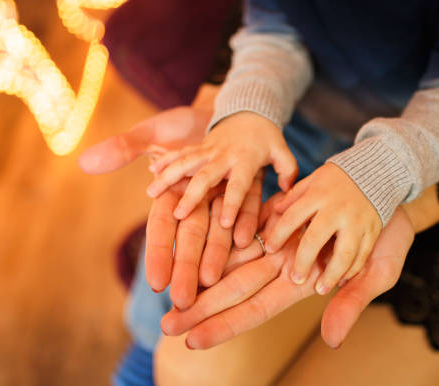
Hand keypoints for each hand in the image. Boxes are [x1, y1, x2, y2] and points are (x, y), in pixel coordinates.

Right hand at [78, 106, 262, 305]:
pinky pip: (250, 207)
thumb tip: (85, 163)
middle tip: (184, 302)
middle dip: (186, 268)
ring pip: (219, 230)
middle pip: (189, 238)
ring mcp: (223, 198)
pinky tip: (252, 245)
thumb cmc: (182, 125)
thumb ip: (125, 148)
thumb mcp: (154, 133)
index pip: (161, 229)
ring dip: (218, 257)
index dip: (158, 254)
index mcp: (171, 194)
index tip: (157, 284)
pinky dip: (250, 225)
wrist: (221, 110)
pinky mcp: (248, 188)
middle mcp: (196, 202)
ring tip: (214, 283)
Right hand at [145, 111, 297, 246]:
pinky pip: (180, 152)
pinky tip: (150, 170)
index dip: (232, 203)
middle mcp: (224, 156)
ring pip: (185, 162)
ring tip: (151, 192)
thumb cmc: (267, 138)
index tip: (224, 223)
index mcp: (246, 161)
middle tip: (179, 215)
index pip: (238, 185)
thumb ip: (287, 170)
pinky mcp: (198, 145)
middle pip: (205, 176)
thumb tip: (288, 191)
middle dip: (191, 195)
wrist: (249, 109)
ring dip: (168, 176)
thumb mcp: (282, 151)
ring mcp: (208, 149)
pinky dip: (165, 158)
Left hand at [160, 208, 413, 348]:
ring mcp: (279, 240)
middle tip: (165, 326)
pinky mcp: (277, 215)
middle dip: (201, 308)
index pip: (257, 309)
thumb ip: (351, 302)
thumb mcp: (377, 270)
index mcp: (304, 284)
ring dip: (201, 276)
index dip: (224, 326)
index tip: (191, 342)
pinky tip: (190, 244)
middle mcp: (285, 265)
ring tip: (168, 291)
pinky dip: (219, 237)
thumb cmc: (391, 235)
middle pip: (235, 288)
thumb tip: (331, 342)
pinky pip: (242, 226)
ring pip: (232, 259)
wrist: (387, 189)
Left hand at [266, 163, 380, 295]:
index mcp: (319, 194)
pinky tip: (341, 280)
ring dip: (331, 274)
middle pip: (315, 239)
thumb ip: (295, 196)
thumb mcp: (314, 180)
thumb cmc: (338, 179)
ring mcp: (357, 221)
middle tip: (295, 279)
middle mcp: (337, 209)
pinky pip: (362, 254)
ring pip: (344, 253)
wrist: (378, 170)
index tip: (270, 249)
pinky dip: (352, 270)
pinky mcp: (373, 230)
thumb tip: (274, 211)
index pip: (292, 217)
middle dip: (303, 261)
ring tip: (320, 289)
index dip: (279, 235)